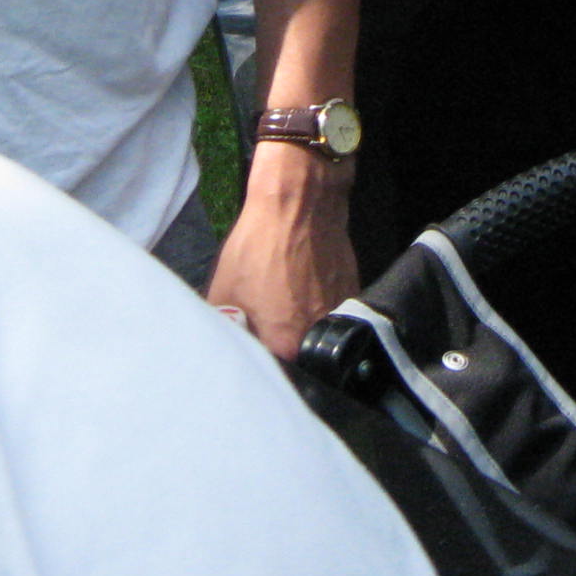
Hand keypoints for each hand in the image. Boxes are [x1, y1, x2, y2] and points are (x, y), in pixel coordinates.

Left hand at [204, 144, 358, 360]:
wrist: (299, 201)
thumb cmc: (258, 246)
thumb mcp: (222, 293)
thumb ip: (226, 333)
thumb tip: (225, 352)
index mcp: (287, 346)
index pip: (274, 374)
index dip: (260, 366)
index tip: (249, 352)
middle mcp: (321, 336)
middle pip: (299, 357)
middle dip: (281, 348)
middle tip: (263, 326)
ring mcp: (343, 312)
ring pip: (317, 334)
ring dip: (300, 326)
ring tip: (281, 300)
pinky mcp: (354, 290)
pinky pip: (332, 311)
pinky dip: (316, 305)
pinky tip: (300, 283)